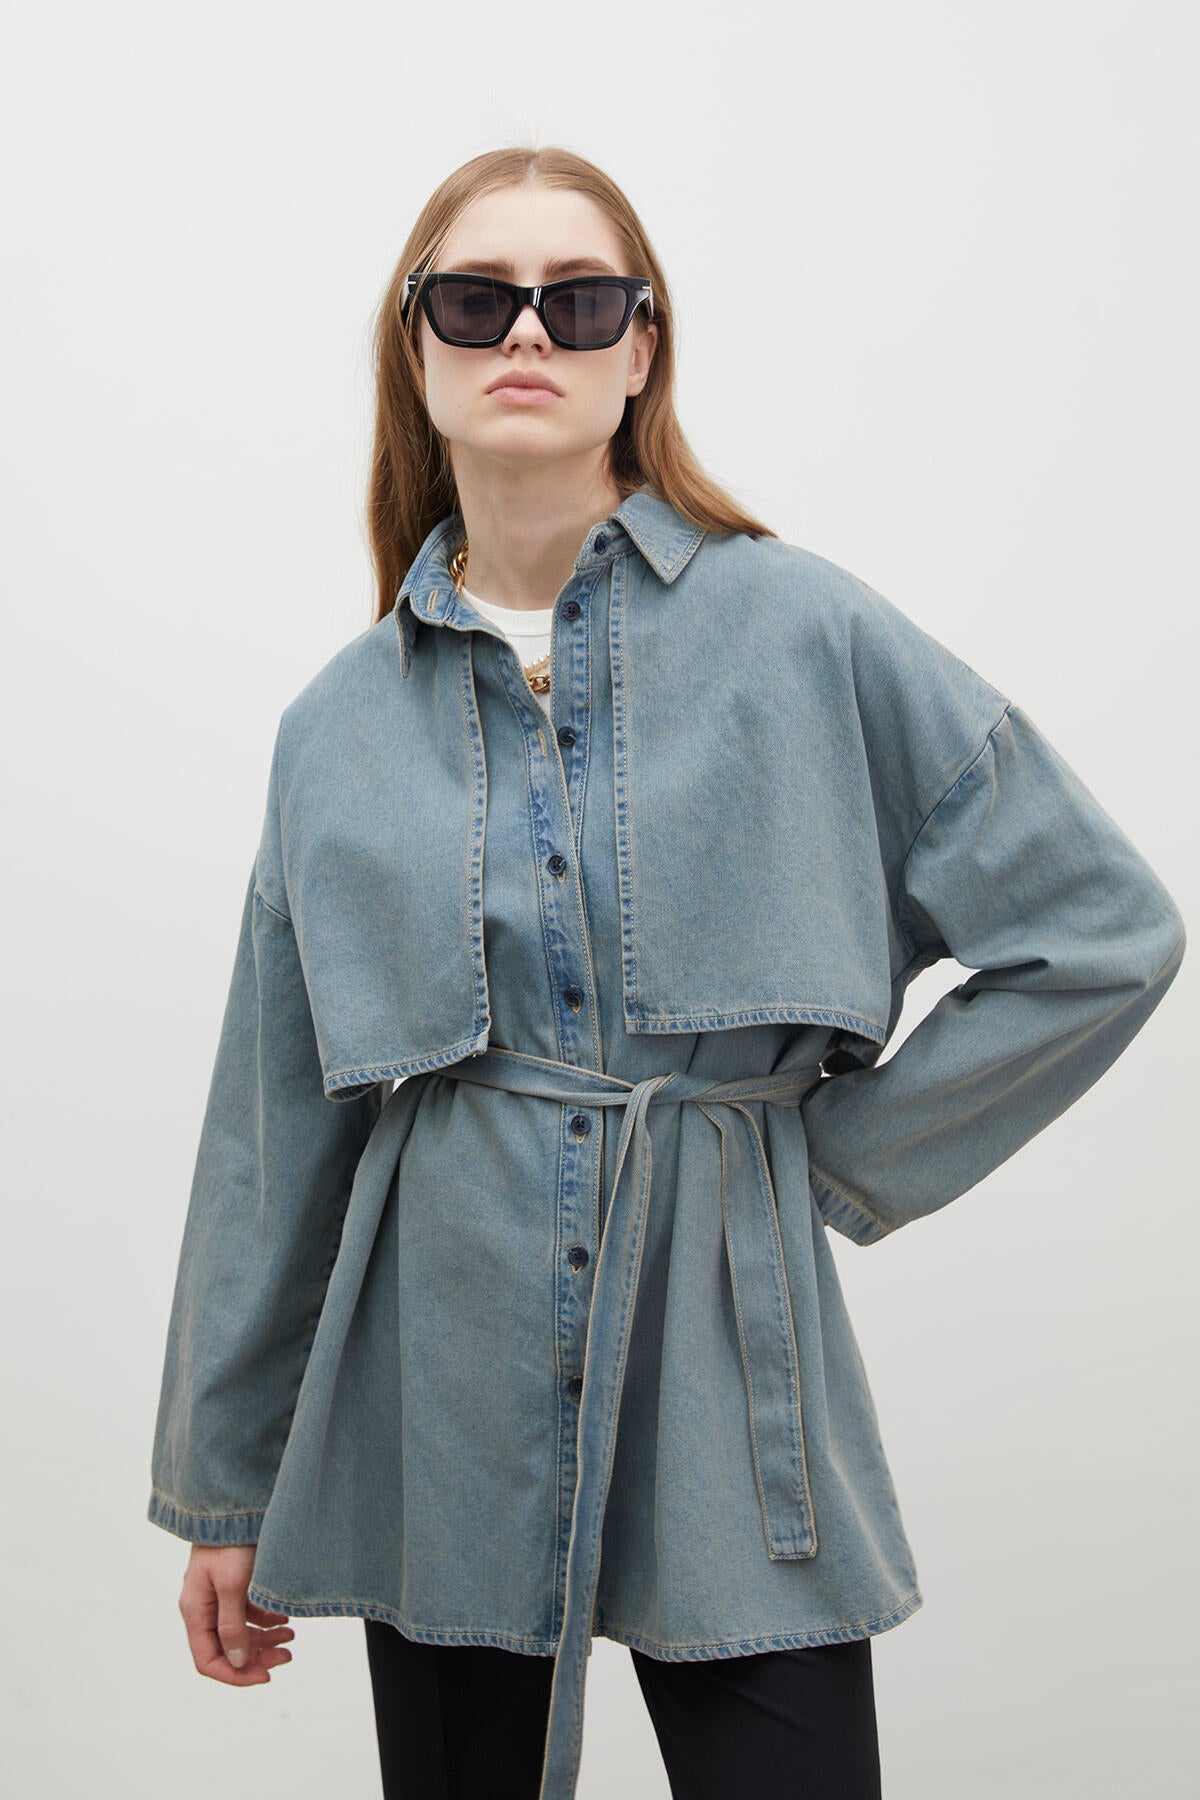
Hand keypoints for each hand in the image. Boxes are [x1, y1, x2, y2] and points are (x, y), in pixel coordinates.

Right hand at [179, 1543, 294, 1685]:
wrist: (235, 1503)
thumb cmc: (230, 1541)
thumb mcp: (232, 1585)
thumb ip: (232, 1625)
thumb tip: (236, 1661)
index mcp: (195, 1610)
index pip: (208, 1660)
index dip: (235, 1675)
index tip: (264, 1676)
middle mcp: (203, 1606)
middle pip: (227, 1648)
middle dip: (256, 1657)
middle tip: (287, 1655)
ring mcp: (217, 1594)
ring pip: (240, 1631)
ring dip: (265, 1638)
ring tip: (292, 1634)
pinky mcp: (232, 1582)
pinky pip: (247, 1612)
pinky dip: (265, 1619)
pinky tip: (283, 1617)